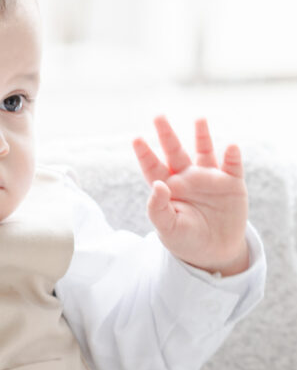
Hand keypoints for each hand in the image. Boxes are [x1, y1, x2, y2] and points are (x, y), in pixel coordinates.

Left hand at [132, 116, 248, 275]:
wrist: (215, 253)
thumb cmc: (186, 240)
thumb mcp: (168, 229)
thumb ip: (159, 208)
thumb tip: (158, 185)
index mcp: (168, 188)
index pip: (152, 167)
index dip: (144, 154)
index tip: (136, 139)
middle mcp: (187, 178)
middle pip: (174, 151)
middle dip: (166, 134)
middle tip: (158, 116)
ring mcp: (209, 178)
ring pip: (204, 151)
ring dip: (202, 136)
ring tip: (199, 119)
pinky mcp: (231, 183)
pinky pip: (232, 166)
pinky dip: (232, 156)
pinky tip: (231, 147)